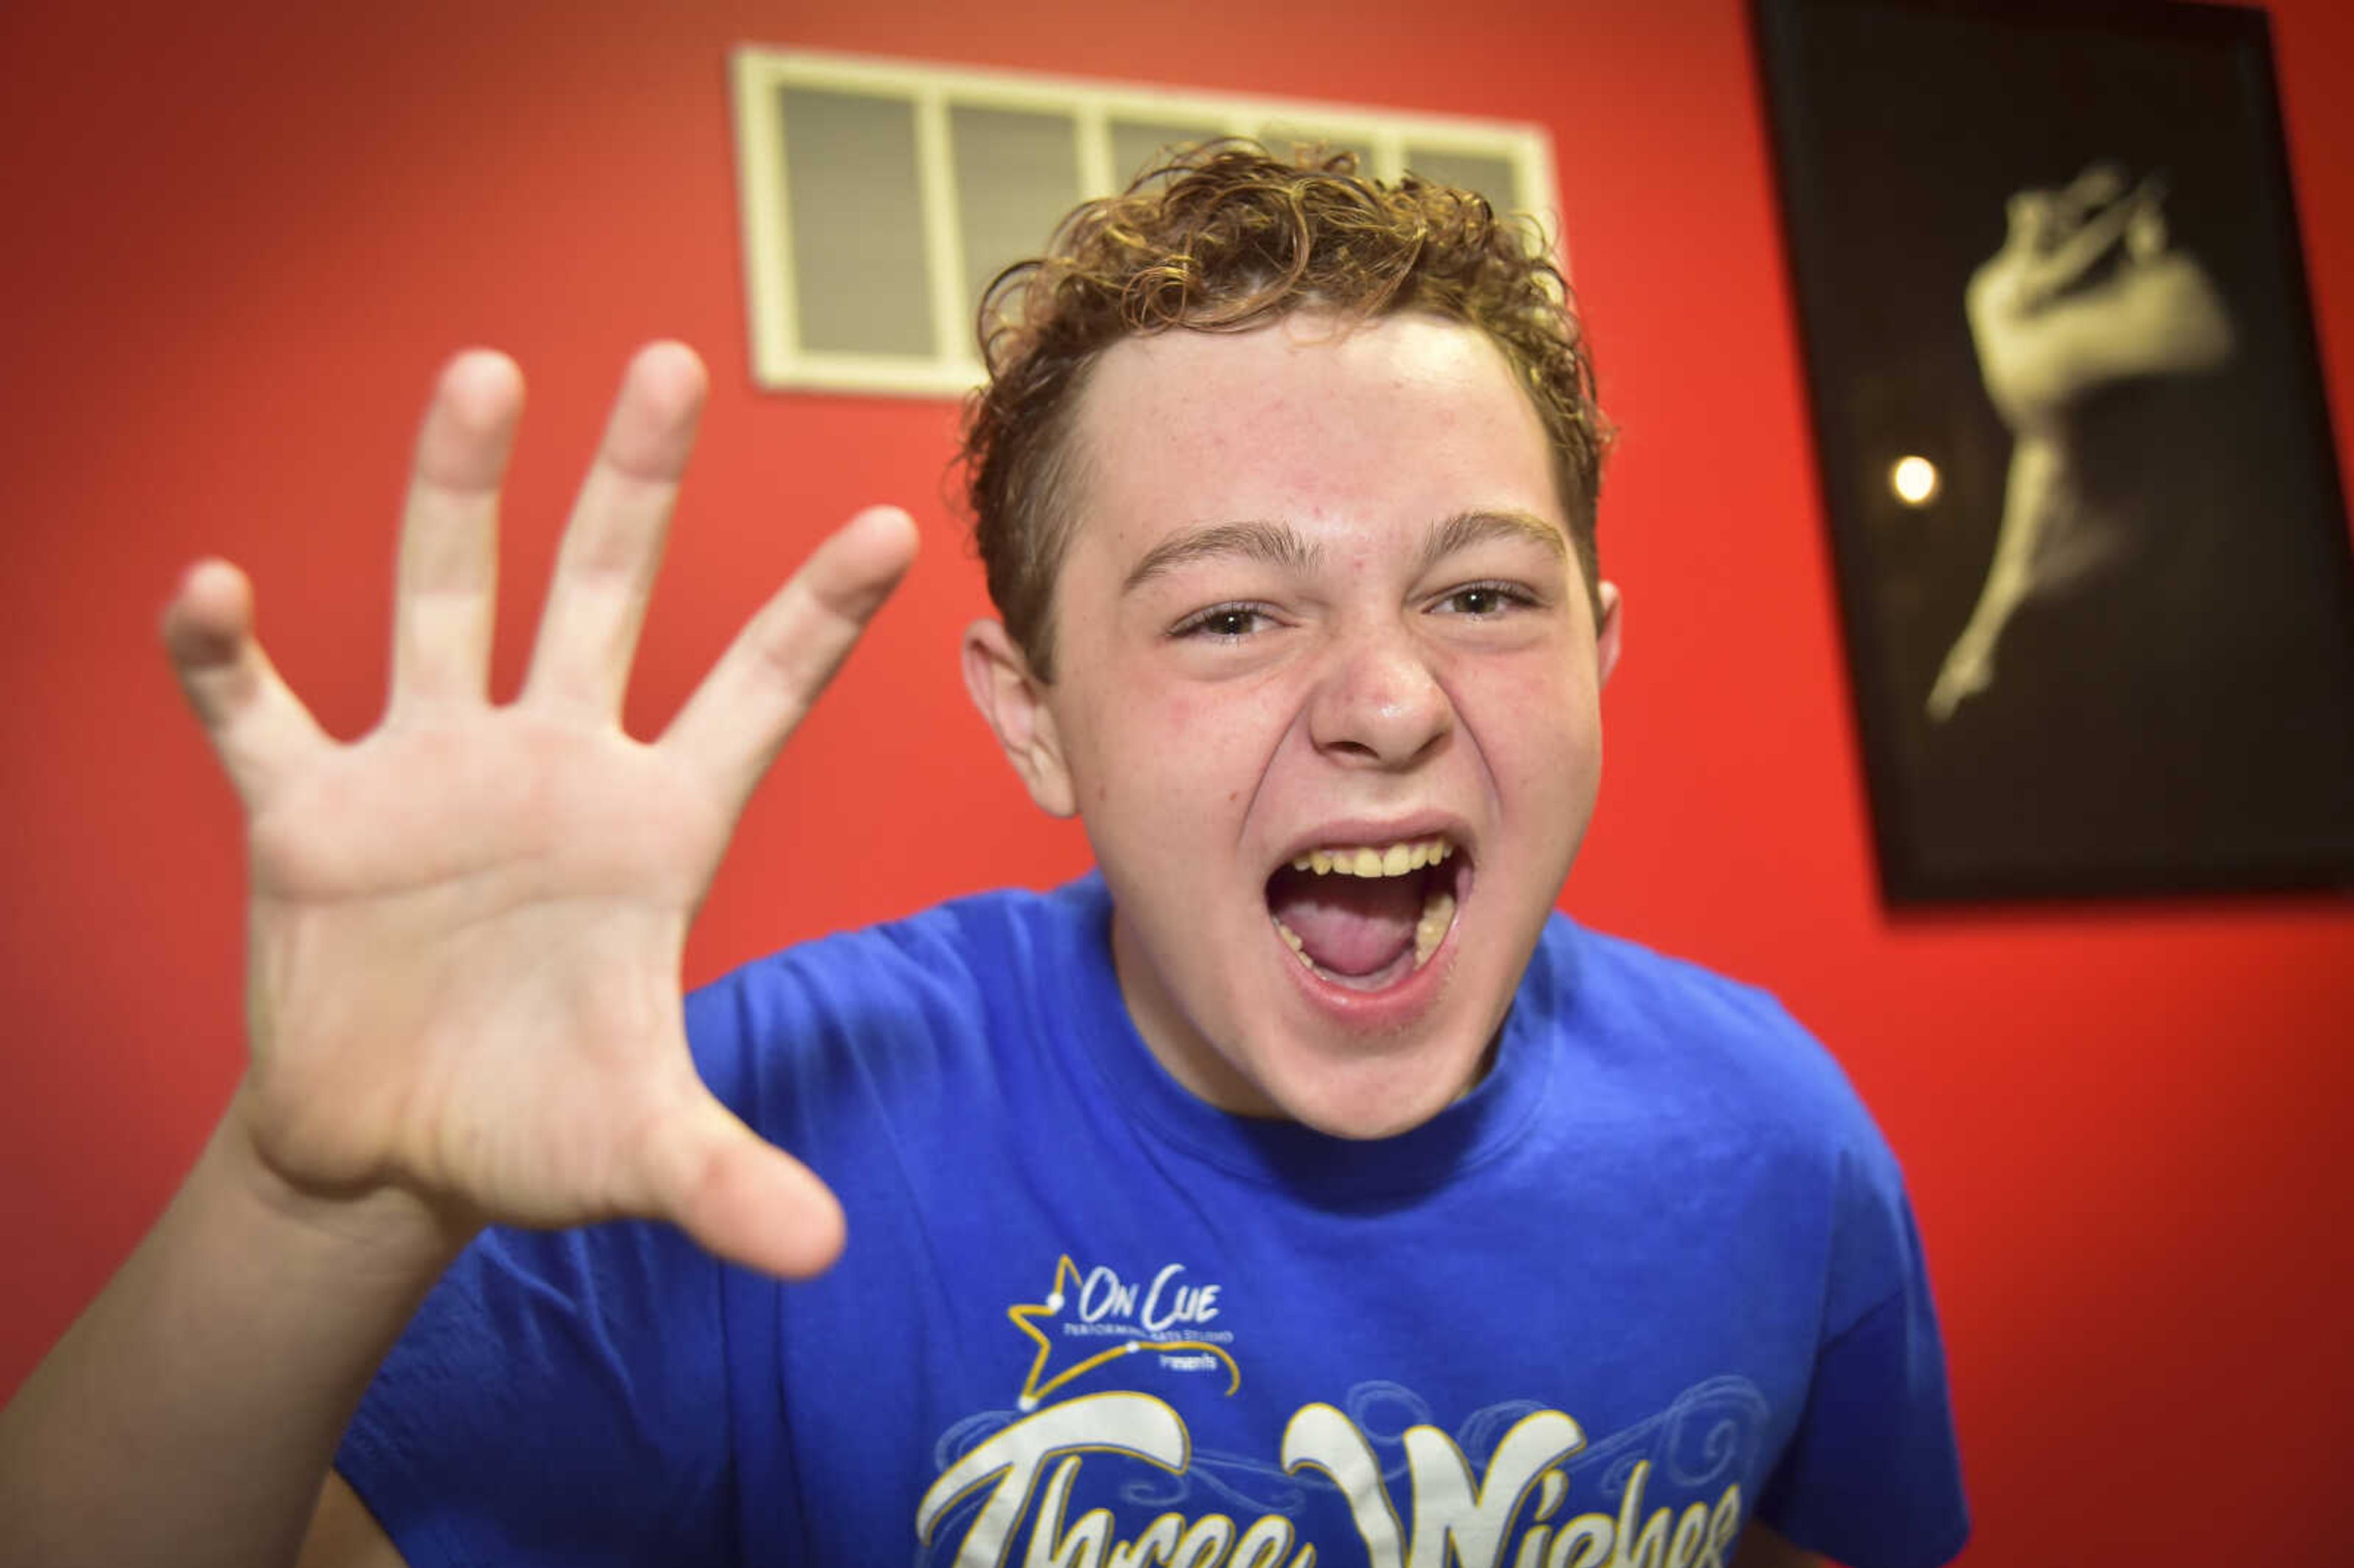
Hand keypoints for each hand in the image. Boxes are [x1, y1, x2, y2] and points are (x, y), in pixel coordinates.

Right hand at [162, 343, 916, 1279]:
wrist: (392, 1149)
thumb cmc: (534, 1125)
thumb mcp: (637, 1149)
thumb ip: (727, 1182)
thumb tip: (822, 1257)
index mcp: (655, 827)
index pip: (756, 697)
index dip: (818, 617)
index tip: (890, 525)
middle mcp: (551, 767)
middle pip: (605, 595)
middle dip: (635, 485)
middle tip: (676, 361)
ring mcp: (428, 772)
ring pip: (445, 599)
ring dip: (456, 493)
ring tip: (482, 374)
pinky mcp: (312, 812)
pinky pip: (261, 714)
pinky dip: (230, 659)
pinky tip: (215, 593)